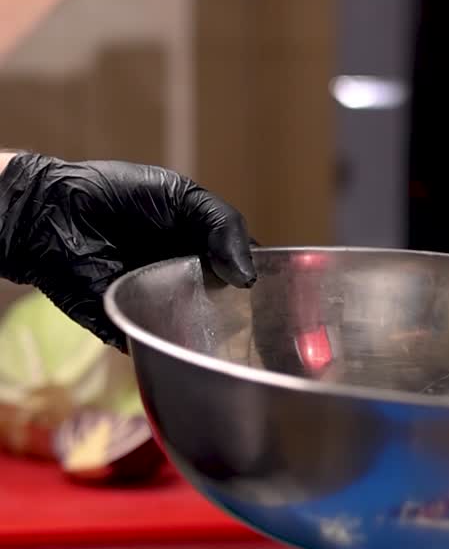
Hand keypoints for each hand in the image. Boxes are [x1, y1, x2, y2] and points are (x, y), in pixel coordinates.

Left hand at [0, 154, 254, 349]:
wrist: (54, 215)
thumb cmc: (116, 196)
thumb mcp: (182, 196)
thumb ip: (222, 225)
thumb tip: (248, 277)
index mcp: (208, 253)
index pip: (251, 276)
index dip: (272, 289)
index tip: (292, 301)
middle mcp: (193, 287)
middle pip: (235, 315)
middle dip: (253, 325)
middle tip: (273, 336)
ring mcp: (165, 313)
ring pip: (204, 339)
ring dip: (220, 344)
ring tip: (240, 348)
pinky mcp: (136, 333)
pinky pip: (163, 350)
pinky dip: (176, 352)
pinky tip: (195, 352)